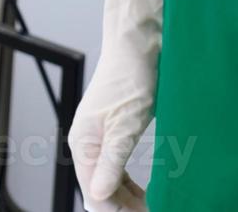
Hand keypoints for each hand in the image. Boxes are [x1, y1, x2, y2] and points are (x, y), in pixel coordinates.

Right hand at [71, 0, 160, 211]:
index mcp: (83, 142)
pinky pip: (119, 167)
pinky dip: (131, 184)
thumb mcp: (126, 124)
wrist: (138, 42)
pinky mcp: (115, 130)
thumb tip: (98, 196)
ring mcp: (101, 137)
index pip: (94, 193)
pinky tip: (146, 193)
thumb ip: (111, 163)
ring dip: (128, 199)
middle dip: (123, 208)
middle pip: (101, 189)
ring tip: (153, 208)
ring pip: (110, 181)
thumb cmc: (132, 76)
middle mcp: (88, 143)